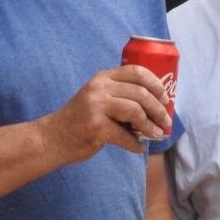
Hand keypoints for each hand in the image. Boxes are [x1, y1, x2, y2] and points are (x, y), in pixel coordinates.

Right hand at [39, 64, 170, 164]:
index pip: (136, 71)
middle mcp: (100, 88)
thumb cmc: (80, 119)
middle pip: (141, 93)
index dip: (156, 83)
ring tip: (157, 135)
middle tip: (166, 121)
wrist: (52, 137)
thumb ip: (119, 95)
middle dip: (159, 109)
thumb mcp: (97, 97)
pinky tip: (138, 148)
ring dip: (150, 126)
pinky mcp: (96, 127)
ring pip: (136, 111)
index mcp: (103, 78)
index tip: (166, 97)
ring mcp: (97, 106)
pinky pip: (125, 136)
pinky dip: (135, 144)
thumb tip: (155, 106)